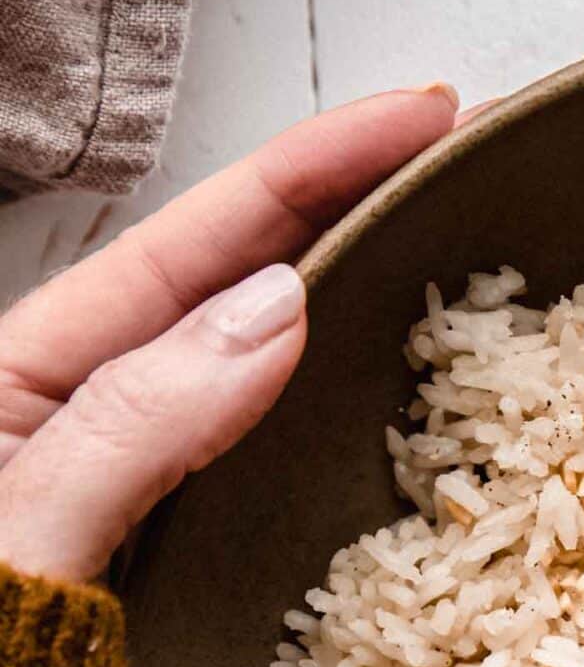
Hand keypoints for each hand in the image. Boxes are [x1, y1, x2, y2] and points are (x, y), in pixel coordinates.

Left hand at [0, 86, 458, 583]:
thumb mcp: (23, 535)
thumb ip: (138, 422)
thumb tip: (278, 305)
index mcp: (20, 375)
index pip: (196, 243)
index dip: (313, 167)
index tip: (425, 112)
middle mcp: (72, 410)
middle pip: (225, 278)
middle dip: (340, 205)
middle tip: (458, 156)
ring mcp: (118, 481)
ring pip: (243, 359)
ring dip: (342, 294)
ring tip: (439, 243)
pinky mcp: (154, 555)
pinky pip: (248, 450)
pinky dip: (321, 402)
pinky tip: (375, 386)